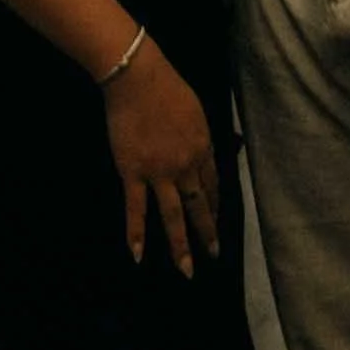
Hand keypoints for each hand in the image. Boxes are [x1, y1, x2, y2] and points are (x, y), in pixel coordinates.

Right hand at [99, 40, 219, 276]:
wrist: (138, 78)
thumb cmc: (167, 86)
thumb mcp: (196, 109)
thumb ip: (201, 133)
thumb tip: (208, 146)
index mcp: (202, 149)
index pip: (212, 185)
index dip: (215, 206)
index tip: (217, 222)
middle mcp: (185, 166)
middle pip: (199, 206)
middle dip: (207, 233)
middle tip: (214, 255)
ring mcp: (159, 173)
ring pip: (173, 216)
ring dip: (180, 245)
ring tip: (186, 270)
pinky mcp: (133, 173)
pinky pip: (136, 209)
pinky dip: (136, 234)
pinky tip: (137, 256)